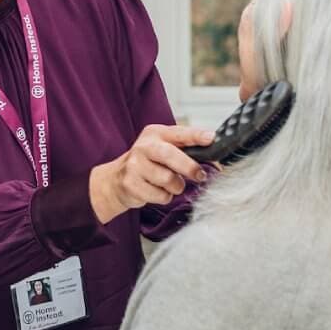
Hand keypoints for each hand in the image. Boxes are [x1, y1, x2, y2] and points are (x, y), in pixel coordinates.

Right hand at [88, 124, 213, 224]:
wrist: (116, 179)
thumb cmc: (148, 163)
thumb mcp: (163, 148)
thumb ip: (185, 148)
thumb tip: (213, 153)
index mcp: (155, 133)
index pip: (178, 132)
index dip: (195, 136)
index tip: (211, 138)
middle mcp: (143, 147)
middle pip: (170, 155)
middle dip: (188, 167)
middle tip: (200, 175)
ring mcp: (135, 165)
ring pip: (168, 179)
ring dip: (175, 186)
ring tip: (169, 183)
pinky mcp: (131, 184)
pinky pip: (160, 195)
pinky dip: (164, 197)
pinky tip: (156, 190)